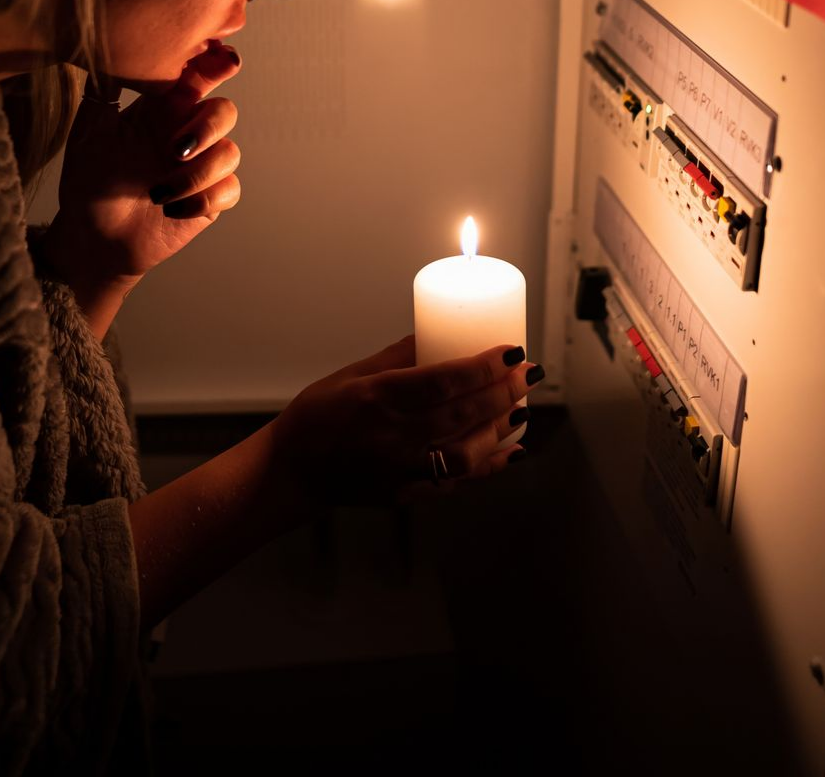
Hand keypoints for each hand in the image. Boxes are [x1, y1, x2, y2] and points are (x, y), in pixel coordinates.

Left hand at [38, 40, 242, 296]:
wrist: (93, 234)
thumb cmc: (89, 179)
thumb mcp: (88, 131)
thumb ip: (102, 92)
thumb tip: (104, 47)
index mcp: (165, 109)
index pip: (198, 78)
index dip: (214, 67)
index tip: (221, 63)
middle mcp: (188, 133)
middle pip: (225, 112)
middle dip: (206, 127)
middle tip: (174, 149)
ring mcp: (202, 166)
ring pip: (230, 153)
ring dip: (196, 174)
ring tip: (158, 193)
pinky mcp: (209, 200)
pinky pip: (229, 190)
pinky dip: (201, 200)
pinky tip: (170, 209)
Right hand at [269, 336, 541, 508]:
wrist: (294, 471)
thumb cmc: (320, 413)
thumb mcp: (355, 374)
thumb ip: (399, 356)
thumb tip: (440, 329)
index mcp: (377, 398)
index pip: (443, 381)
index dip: (484, 367)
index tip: (512, 350)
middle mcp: (392, 436)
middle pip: (462, 415)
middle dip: (503, 393)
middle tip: (530, 373)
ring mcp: (399, 470)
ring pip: (466, 454)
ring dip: (500, 430)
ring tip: (521, 409)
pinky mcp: (405, 494)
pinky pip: (456, 481)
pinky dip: (487, 466)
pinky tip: (509, 449)